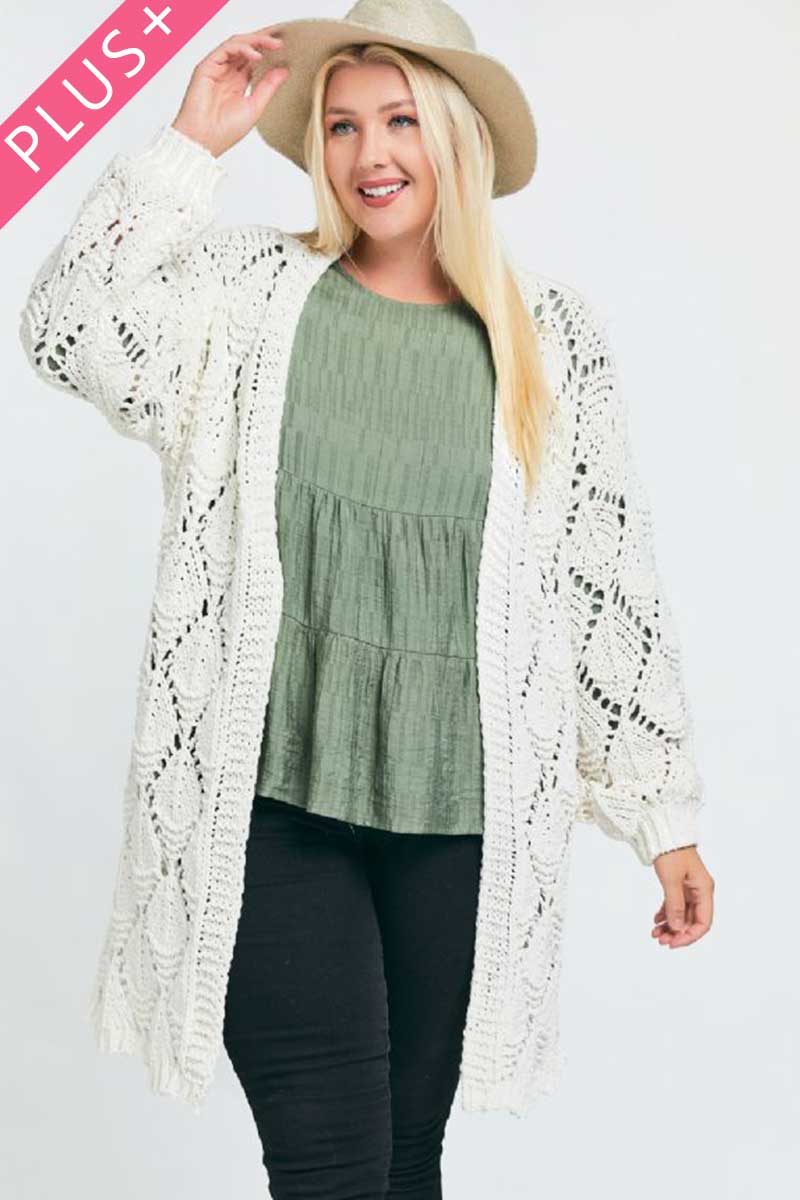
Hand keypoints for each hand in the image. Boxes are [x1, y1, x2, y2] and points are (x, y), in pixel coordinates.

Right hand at [171, 28, 289, 158]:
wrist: (204, 141)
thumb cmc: (225, 131)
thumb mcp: (255, 106)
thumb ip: (268, 87)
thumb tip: (285, 70)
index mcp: (238, 83)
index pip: (254, 59)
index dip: (268, 50)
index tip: (287, 46)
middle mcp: (227, 73)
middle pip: (246, 47)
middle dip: (264, 40)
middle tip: (282, 38)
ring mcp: (216, 68)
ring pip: (237, 44)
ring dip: (256, 41)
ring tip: (274, 44)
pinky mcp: (206, 67)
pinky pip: (226, 49)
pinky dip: (242, 48)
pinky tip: (257, 56)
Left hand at [651, 845, 713, 947]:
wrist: (662, 831)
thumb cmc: (670, 851)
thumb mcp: (671, 880)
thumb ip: (675, 905)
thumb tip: (677, 928)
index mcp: (704, 890)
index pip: (703, 922)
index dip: (690, 936)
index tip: (673, 943)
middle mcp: (699, 891)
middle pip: (691, 920)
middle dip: (677, 933)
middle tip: (660, 940)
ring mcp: (689, 888)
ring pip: (682, 914)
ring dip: (670, 925)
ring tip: (654, 933)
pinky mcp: (679, 885)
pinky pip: (674, 905)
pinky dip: (666, 914)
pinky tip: (655, 921)